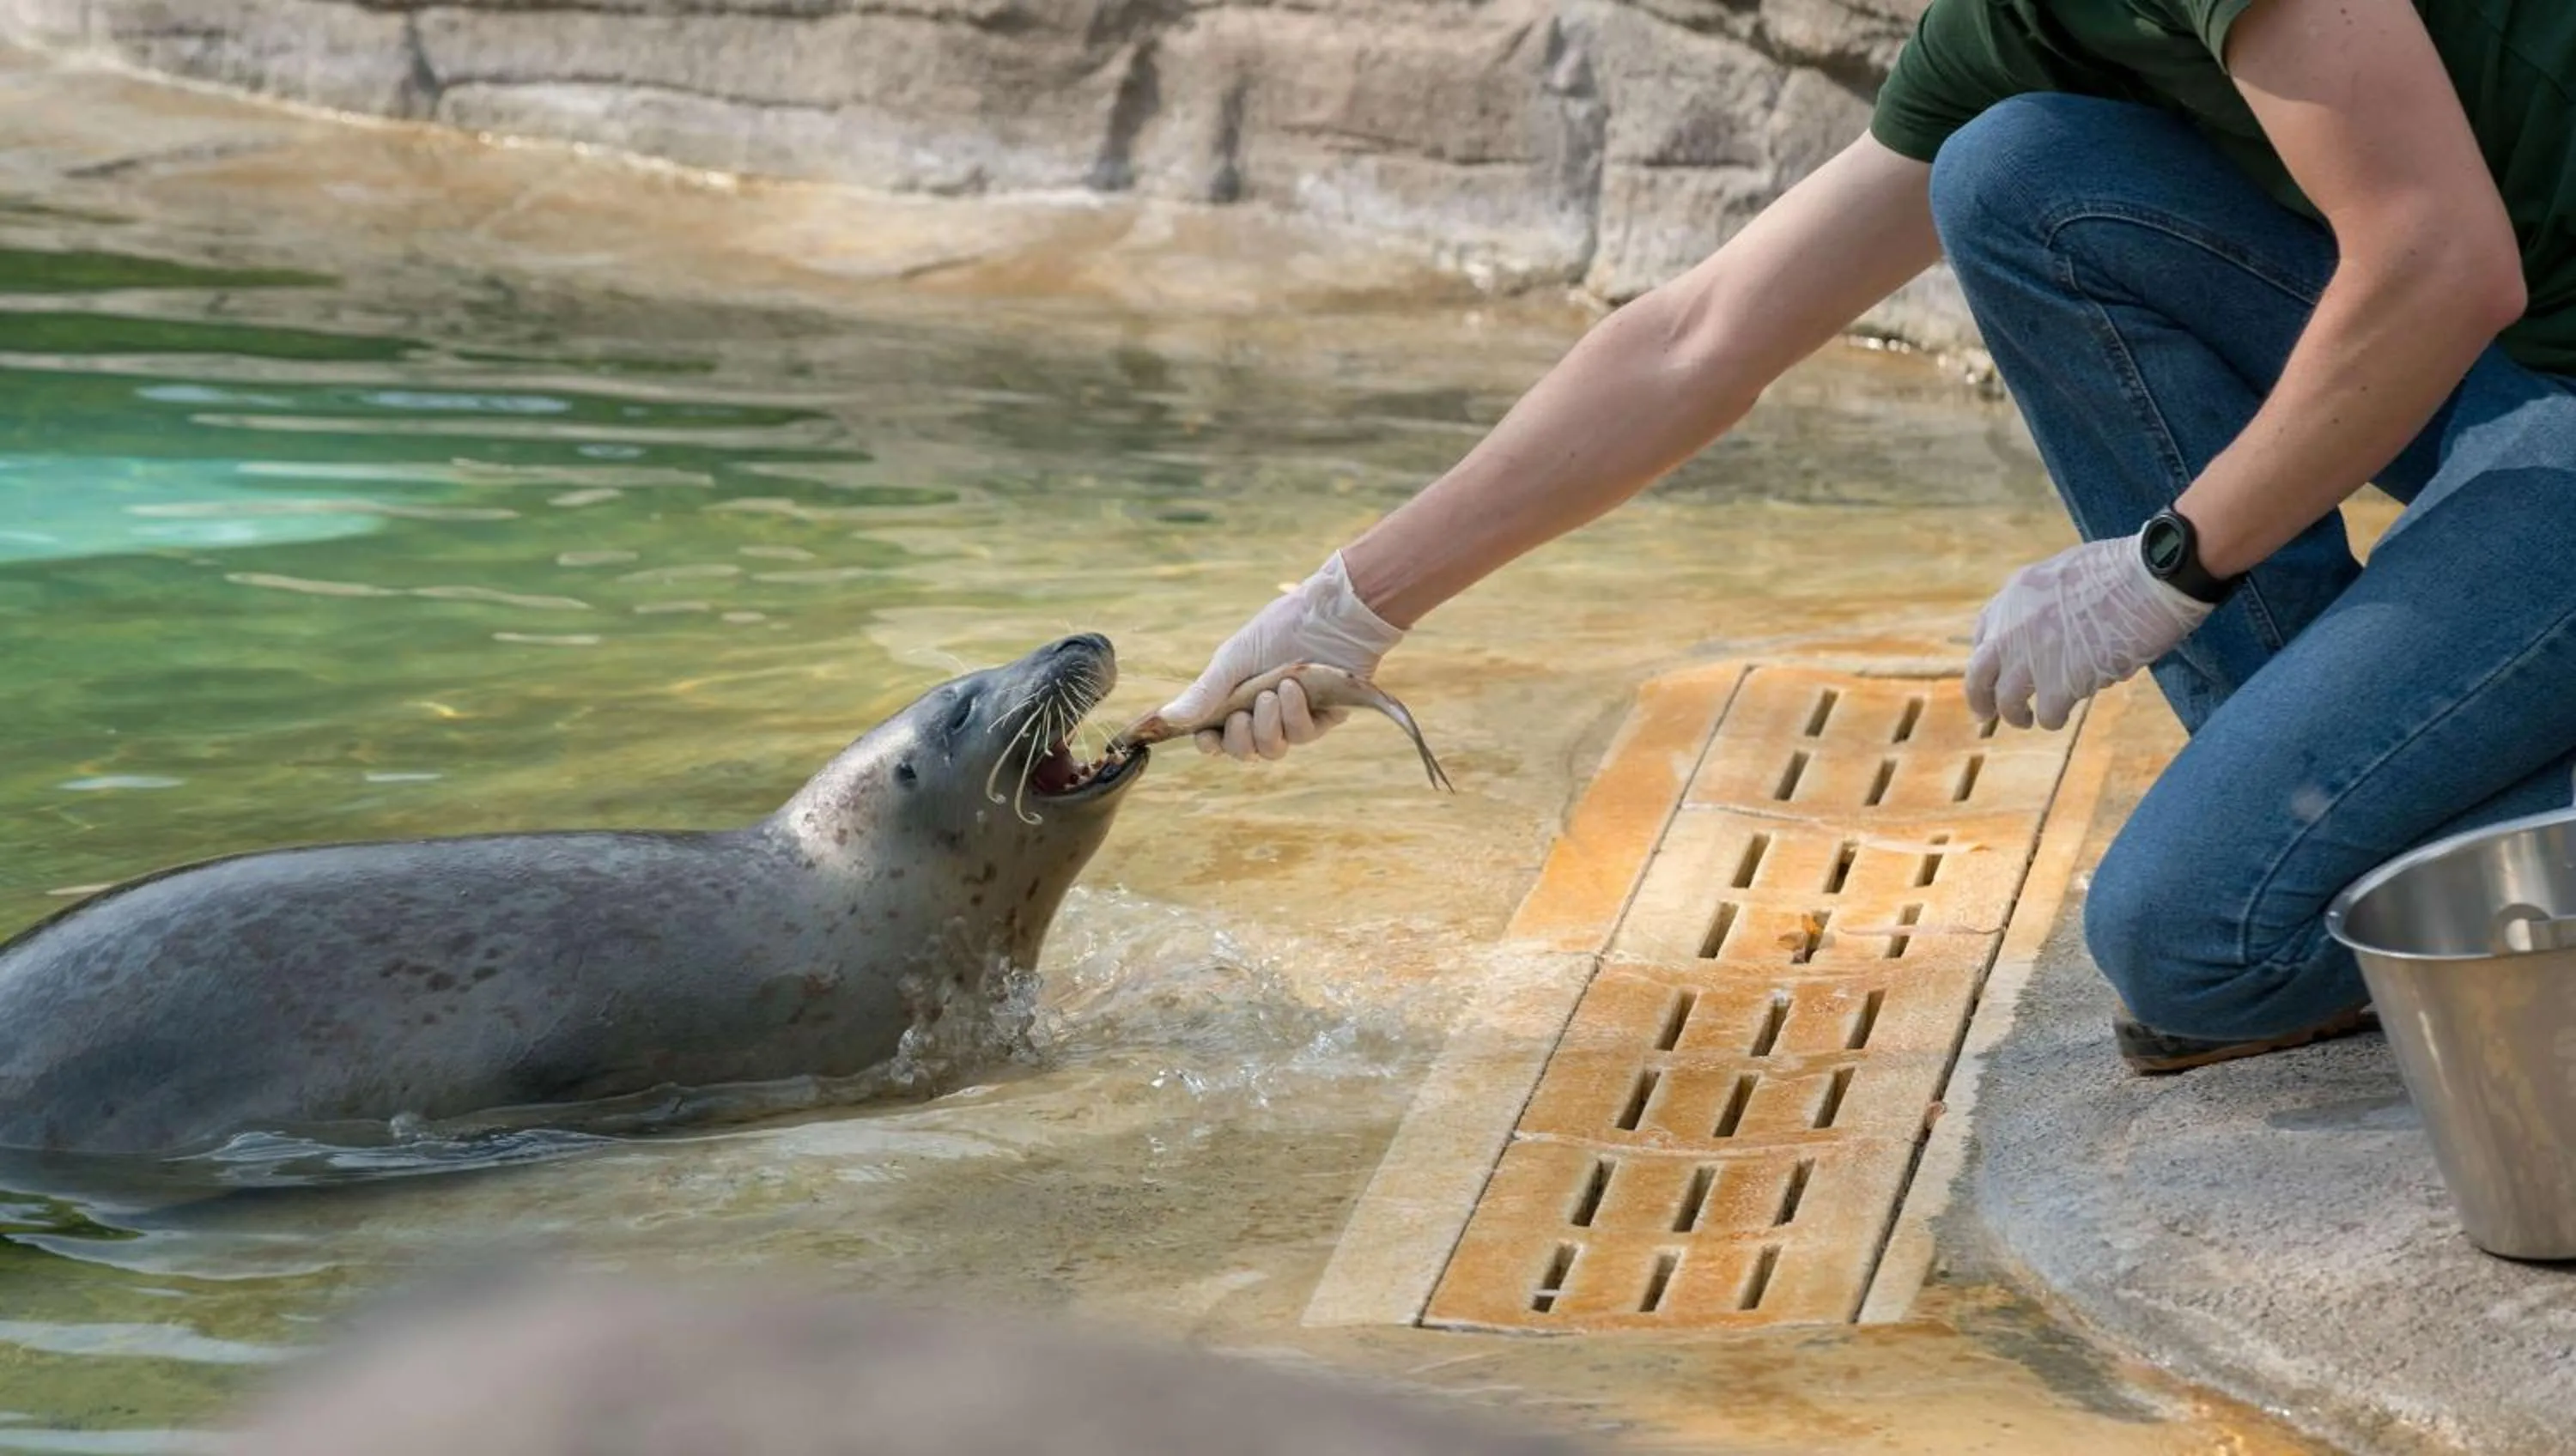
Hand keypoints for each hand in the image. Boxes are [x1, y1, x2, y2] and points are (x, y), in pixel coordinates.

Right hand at [1158, 552, 1406, 760]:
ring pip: (1273, 749)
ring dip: (1267, 725)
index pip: (1218, 737)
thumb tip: (1168, 718)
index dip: (1210, 745)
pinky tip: (1293, 689)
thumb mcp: (1234, 659)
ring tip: (1270, 693)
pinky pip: (1303, 735)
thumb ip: (1204, 692)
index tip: (1207, 740)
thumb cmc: (1280, 629)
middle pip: (1245, 751)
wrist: (1329, 612)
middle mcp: (1265, 714)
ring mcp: (1294, 718)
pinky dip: (1293, 713)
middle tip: (1241, 715)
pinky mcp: (1324, 718)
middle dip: (1239, 738)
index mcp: (1238, 700)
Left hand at [1967, 533, 2212, 730]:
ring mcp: (2033, 657)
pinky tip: (2062, 716)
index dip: (1987, 659)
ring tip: (2028, 720)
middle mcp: (2013, 628)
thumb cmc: (2126, 569)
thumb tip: (2048, 628)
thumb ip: (2045, 601)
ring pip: (2007, 702)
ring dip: (2016, 715)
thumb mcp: (2065, 571)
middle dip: (1980, 698)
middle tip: (1986, 714)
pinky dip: (2054, 719)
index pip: (1983, 634)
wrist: (2152, 577)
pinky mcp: (2060, 683)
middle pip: (1979, 675)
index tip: (1993, 673)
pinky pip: (2047, 713)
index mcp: (2015, 595)